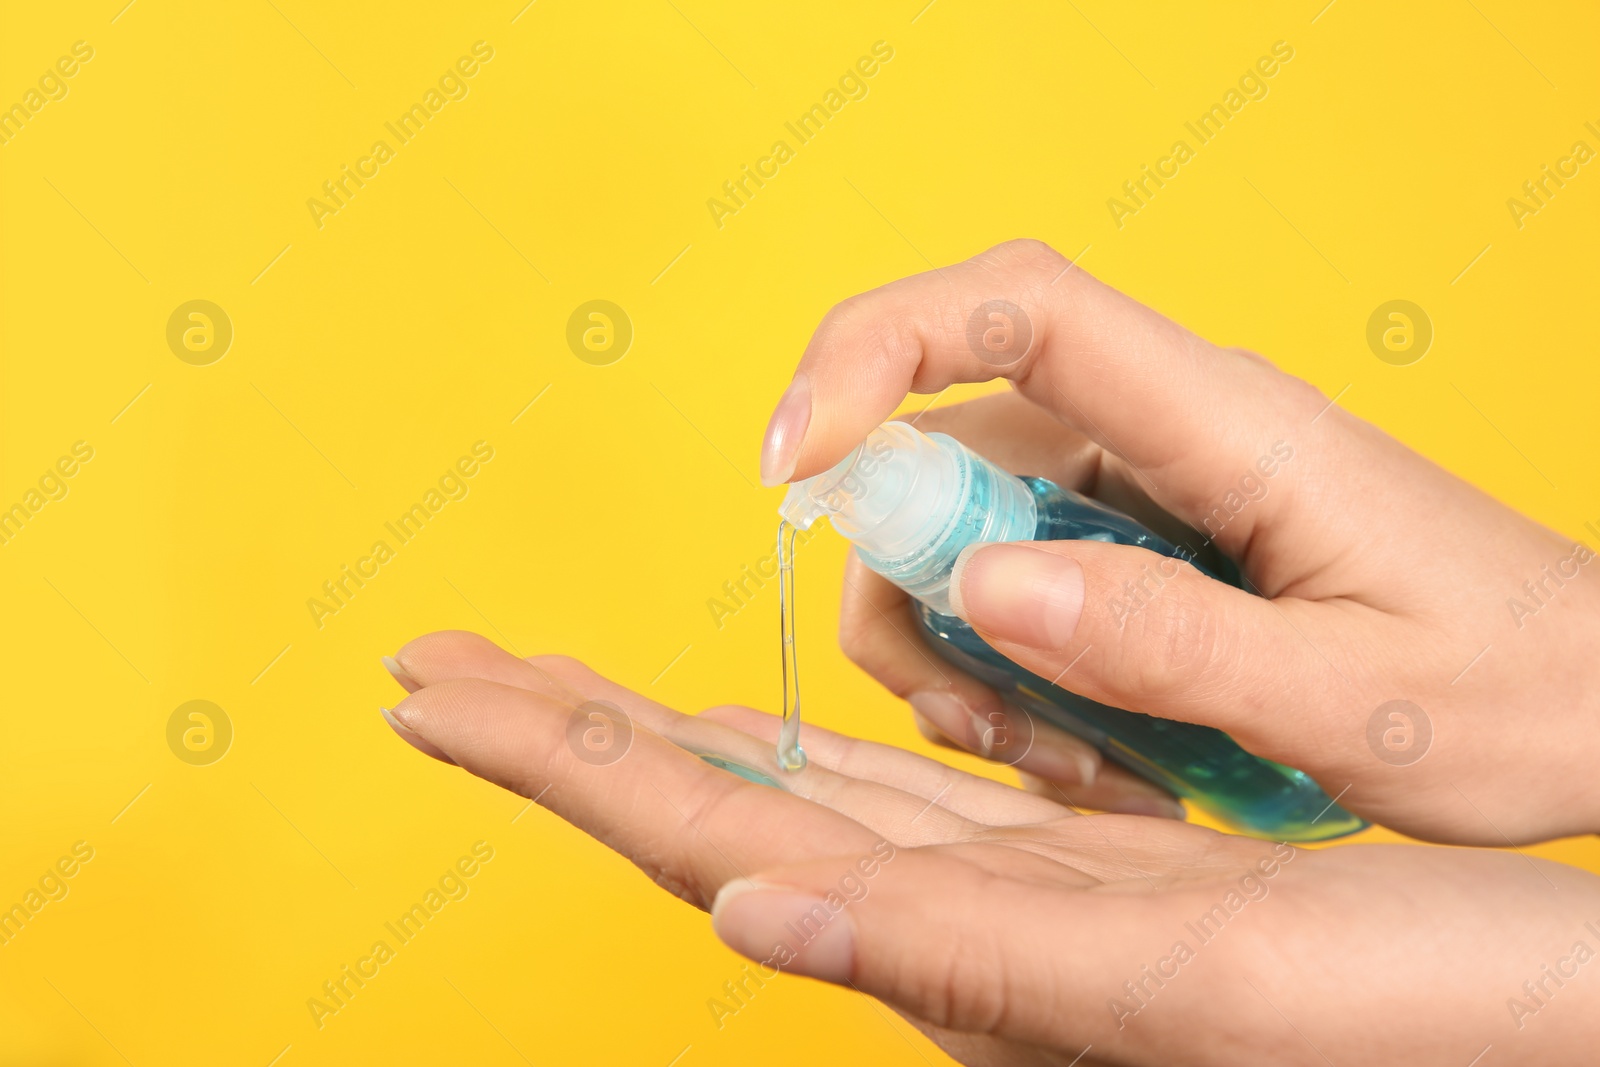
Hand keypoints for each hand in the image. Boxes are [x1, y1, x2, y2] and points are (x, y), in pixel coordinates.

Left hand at [380, 632, 1599, 1065]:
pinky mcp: (1057, 865)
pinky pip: (880, 792)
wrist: (1524, 1015)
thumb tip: (747, 913)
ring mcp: (991, 896)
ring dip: (653, 727)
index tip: (437, 692)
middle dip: (564, 730)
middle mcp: (944, 931)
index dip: (562, 757)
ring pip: (776, 793)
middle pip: (705, 809)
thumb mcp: (1185, 989)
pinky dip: (789, 745)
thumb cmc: (1402, 1017)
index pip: (703, 835)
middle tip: (438, 664)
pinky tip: (743, 726)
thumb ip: (969, 964)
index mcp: (950, 955)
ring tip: (548, 675)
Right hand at [761, 239, 1599, 844]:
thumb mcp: (1357, 702)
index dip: (876, 346)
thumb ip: (1173, 644)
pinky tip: (1069, 749)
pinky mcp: (1141, 546)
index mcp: (1229, 424)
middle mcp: (1168, 433)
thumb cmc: (1516, 693)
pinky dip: (998, 669)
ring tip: (1041, 756)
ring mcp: (1148, 489)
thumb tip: (982, 581)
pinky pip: (1010, 578)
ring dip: (951, 645)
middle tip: (958, 711)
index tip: (794, 457)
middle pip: (950, 433)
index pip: (1018, 308)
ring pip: (961, 521)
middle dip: (904, 574)